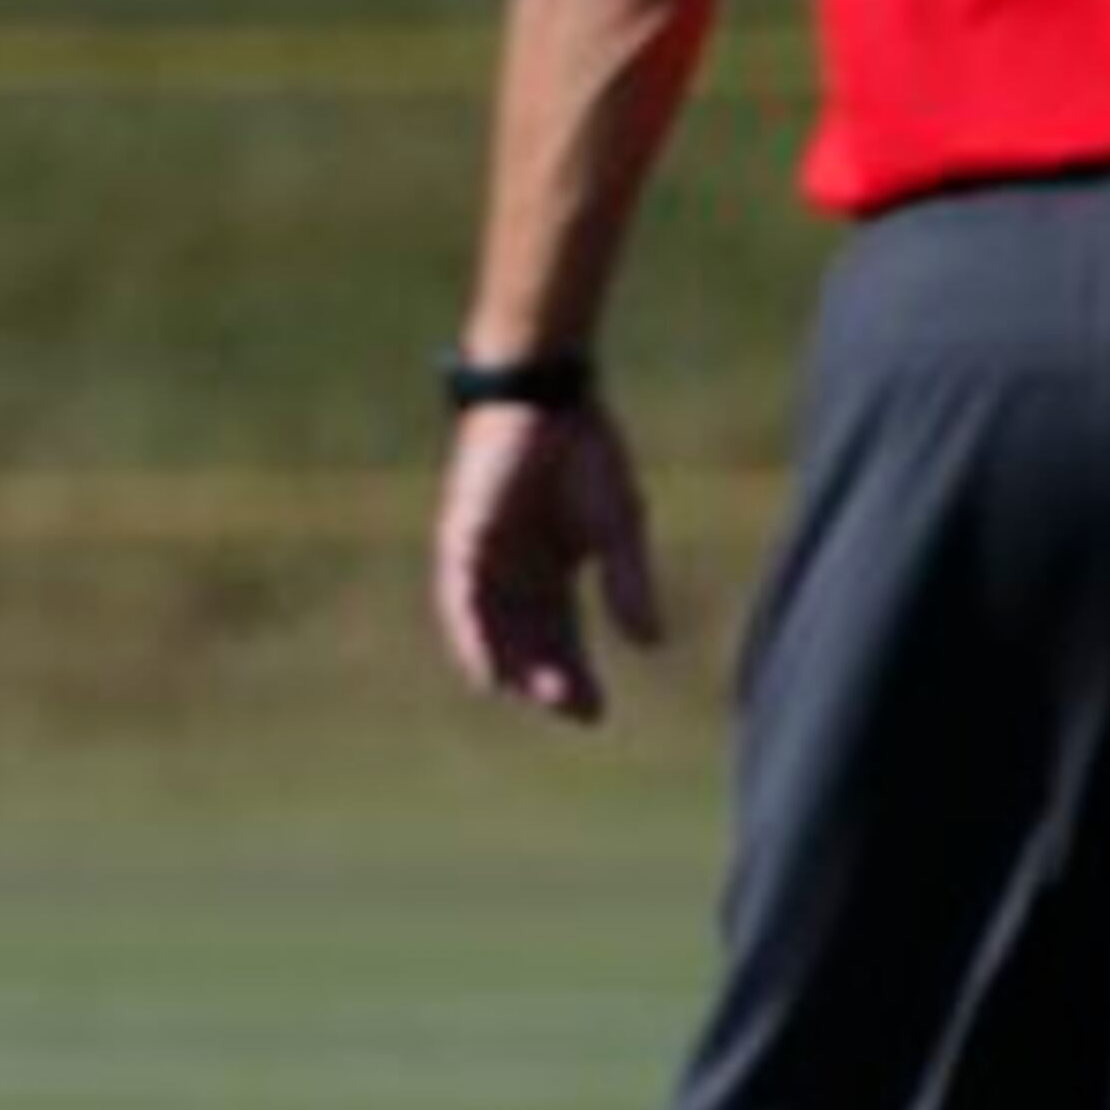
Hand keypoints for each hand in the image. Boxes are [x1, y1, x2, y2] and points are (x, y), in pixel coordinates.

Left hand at [432, 399, 665, 724]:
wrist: (545, 395)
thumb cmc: (584, 451)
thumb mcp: (618, 526)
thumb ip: (628, 582)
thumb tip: (651, 645)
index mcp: (551, 571)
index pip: (559, 640)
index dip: (575, 678)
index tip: (597, 713)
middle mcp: (514, 573)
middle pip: (527, 644)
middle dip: (548, 680)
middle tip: (576, 708)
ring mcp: (484, 558)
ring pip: (493, 631)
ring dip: (515, 667)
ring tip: (544, 696)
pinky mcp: (462, 539)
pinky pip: (459, 602)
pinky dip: (472, 639)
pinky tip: (489, 674)